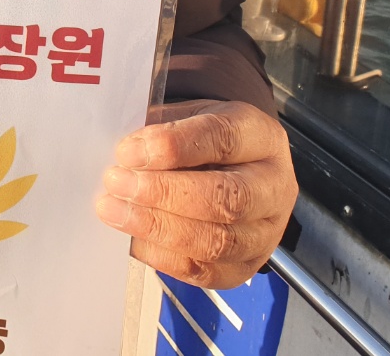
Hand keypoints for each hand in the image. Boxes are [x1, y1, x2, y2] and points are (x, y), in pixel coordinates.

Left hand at [95, 99, 296, 288]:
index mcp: (261, 136)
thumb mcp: (185, 117)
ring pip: (218, 240)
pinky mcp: (246, 266)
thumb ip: (159, 129)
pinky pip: (206, 272)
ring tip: (115, 211)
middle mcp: (274, 186)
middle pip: (228, 196)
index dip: (173, 146)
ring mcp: (267, 232)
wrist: (226, 168)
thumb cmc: (199, 139)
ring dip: (158, 227)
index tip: (128, 152)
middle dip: (163, 192)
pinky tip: (133, 238)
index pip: (223, 138)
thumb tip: (123, 153)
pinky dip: (163, 256)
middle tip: (117, 183)